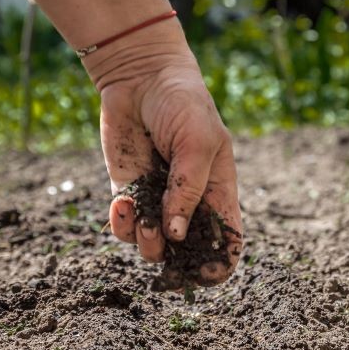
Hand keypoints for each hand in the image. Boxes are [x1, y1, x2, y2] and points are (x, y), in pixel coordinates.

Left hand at [84, 21, 241, 285]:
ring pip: (153, 246)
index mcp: (219, 193)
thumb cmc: (183, 104)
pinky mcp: (129, 192)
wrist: (140, 77)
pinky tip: (123, 204)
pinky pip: (125, 224)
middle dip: (176, 260)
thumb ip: (189, 189)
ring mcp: (158, 200)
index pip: (226, 242)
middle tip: (164, 239)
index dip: (218, 265)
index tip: (204, 272)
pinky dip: (122, 223)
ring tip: (143, 220)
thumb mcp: (197, 142)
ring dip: (147, 243)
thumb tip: (176, 234)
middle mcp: (189, 204)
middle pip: (188, 254)